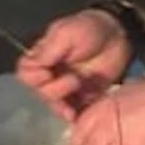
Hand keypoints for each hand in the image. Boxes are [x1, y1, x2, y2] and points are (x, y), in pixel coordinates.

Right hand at [16, 8, 133, 120]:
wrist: (118, 35)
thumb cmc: (89, 29)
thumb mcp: (66, 33)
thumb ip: (49, 50)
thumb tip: (38, 67)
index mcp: (43, 58)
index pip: (26, 73)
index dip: (32, 77)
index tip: (47, 73)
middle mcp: (51, 75)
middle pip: (40, 92)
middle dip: (54, 90)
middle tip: (73, 80)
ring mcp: (67, 89)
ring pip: (54, 105)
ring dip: (61, 105)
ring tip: (75, 100)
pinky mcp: (83, 98)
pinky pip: (73, 112)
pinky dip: (73, 115)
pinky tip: (77, 115)